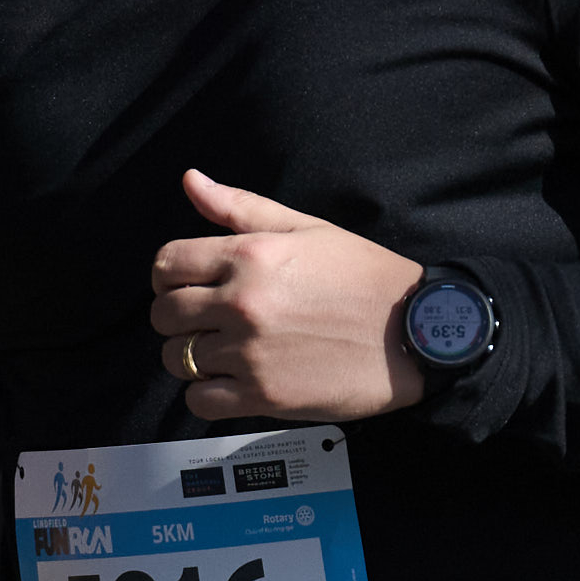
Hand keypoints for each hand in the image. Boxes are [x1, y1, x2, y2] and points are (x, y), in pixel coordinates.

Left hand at [143, 169, 421, 423]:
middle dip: (177, 316)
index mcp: (250, 256)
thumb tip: (190, 180)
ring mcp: (249, 353)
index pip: (167, 263)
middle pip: (165, 314)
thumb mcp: (307, 229)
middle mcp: (241, 303)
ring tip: (222, 351)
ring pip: (177, 359)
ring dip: (191, 356)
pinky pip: (199, 401)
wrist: (414, 334)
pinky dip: (206, 394)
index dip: (169, 276)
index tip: (186, 285)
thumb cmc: (365, 278)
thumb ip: (241, 208)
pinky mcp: (262, 396)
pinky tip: (231, 381)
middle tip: (205, 321)